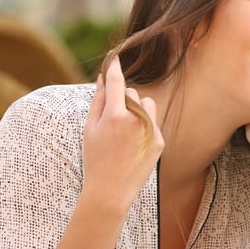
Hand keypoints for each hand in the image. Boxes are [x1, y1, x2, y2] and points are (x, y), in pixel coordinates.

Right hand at [82, 56, 163, 214]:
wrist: (111, 190)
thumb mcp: (90, 129)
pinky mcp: (159, 140)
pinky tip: (133, 145)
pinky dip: (143, 127)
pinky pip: (152, 122)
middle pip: (132, 94)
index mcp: (116, 116)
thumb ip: (98, 101)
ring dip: (137, 109)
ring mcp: (150, 130)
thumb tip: (103, 78)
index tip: (115, 58)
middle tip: (111, 121)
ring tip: (123, 131)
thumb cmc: (95, 158)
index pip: (117, 83)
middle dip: (123, 99)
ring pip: (147, 104)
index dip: (115, 69)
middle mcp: (136, 120)